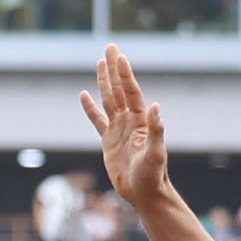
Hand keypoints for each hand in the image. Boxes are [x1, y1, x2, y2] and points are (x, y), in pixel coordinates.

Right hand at [77, 46, 171, 208]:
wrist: (144, 193)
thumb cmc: (153, 175)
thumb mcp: (156, 153)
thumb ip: (156, 129)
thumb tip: (156, 105)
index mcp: (141, 121)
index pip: (131, 92)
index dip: (125, 74)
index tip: (119, 56)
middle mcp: (130, 121)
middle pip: (119, 89)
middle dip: (114, 68)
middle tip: (110, 47)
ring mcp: (119, 130)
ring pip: (109, 100)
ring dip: (104, 81)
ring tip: (100, 63)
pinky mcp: (109, 141)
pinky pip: (97, 120)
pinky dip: (90, 108)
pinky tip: (84, 95)